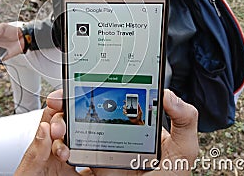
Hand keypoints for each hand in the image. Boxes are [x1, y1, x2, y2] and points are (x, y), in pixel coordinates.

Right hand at [15, 89, 198, 175]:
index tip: (80, 82)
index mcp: (137, 122)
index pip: (114, 96)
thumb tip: (168, 94)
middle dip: (69, 100)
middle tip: (58, 100)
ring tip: (59, 125)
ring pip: (74, 126)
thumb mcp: (183, 149)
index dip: (95, 85)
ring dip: (61, 121)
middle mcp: (117, 130)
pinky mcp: (92, 162)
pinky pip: (72, 149)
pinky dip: (61, 145)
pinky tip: (62, 145)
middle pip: (88, 107)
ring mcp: (102, 145)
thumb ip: (185, 120)